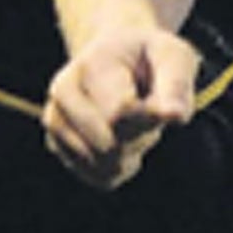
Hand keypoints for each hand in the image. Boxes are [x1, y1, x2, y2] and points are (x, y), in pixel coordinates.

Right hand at [43, 28, 199, 189]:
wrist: (122, 55)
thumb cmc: (152, 58)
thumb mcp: (174, 58)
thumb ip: (177, 86)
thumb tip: (175, 116)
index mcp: (91, 65)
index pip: (120, 113)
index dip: (151, 119)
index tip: (167, 107)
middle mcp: (63, 93)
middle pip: (111, 145)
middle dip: (142, 135)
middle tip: (149, 108)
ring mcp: (55, 120)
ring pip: (106, 165)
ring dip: (133, 151)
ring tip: (134, 119)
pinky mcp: (58, 146)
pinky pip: (102, 177)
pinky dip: (123, 166)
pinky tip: (125, 138)